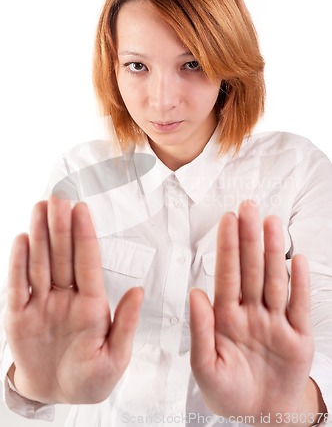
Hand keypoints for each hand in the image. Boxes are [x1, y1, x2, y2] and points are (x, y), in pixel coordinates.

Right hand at [5, 196, 142, 403]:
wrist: (56, 394)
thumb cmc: (90, 378)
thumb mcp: (115, 357)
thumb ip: (125, 324)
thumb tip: (138, 292)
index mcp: (92, 305)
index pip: (88, 263)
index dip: (84, 236)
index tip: (82, 209)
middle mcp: (66, 297)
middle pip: (62, 256)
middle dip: (60, 226)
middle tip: (59, 196)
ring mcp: (42, 304)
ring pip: (40, 263)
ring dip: (39, 235)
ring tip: (40, 207)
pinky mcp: (19, 315)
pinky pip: (17, 286)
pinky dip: (17, 264)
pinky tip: (22, 240)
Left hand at [190, 201, 313, 422]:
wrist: (261, 415)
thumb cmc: (229, 392)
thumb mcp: (205, 366)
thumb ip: (199, 329)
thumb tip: (195, 293)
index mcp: (226, 318)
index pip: (227, 274)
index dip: (227, 246)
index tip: (227, 221)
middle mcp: (251, 313)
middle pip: (251, 269)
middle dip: (249, 238)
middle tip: (249, 207)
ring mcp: (275, 322)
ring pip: (275, 280)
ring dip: (273, 251)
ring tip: (271, 223)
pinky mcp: (297, 336)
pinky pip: (300, 306)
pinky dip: (300, 283)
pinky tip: (298, 259)